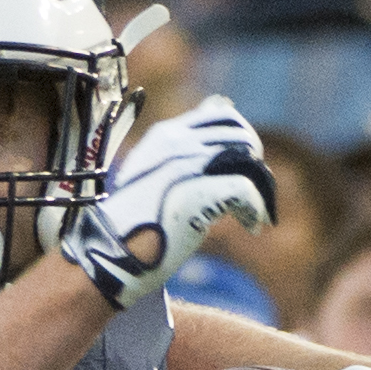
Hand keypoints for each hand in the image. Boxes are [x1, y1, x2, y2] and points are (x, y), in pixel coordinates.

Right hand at [58, 95, 274, 311]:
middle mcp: (177, 143)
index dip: (240, 139)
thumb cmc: (131, 225)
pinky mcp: (197, 193)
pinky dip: (255, 208)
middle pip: (239, 133)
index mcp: (165, 135)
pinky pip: (244, 188)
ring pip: (247, 156)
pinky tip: (252, 224)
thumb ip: (178, 158)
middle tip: (254, 191)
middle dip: (255, 162)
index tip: (240, 168)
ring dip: (260, 186)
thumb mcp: (151, 178)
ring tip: (253, 211)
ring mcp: (186, 166)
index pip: (220, 114)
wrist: (110, 255)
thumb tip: (205, 142)